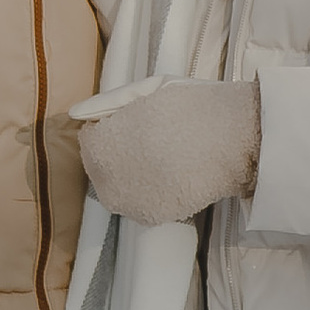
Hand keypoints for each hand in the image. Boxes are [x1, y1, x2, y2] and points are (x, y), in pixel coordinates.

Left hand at [75, 77, 261, 226]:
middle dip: (118, 151)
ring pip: (119, 185)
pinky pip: (140, 200)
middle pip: (101, 165)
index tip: (138, 119)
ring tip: (165, 153)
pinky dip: (150, 188)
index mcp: (99, 149)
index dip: (113, 125)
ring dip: (132, 172)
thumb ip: (105, 103)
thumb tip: (75, 114)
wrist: (234, 140)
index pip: (90, 139)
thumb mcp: (146, 90)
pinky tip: (173, 172)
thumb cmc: (191, 106)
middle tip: (154, 136)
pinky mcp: (153, 219)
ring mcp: (130, 206)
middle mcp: (107, 184)